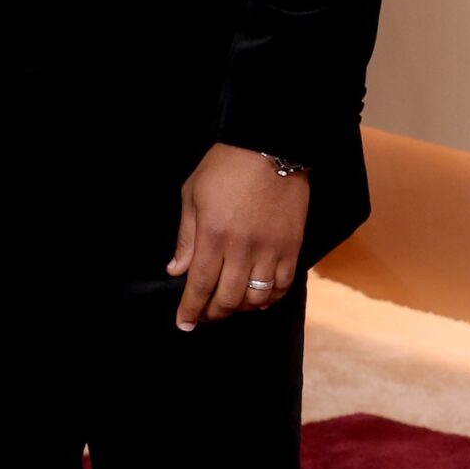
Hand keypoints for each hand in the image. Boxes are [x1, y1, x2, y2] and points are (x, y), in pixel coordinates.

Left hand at [168, 143, 308, 331]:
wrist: (271, 145)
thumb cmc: (226, 166)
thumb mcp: (193, 196)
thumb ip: (186, 238)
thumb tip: (177, 271)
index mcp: (213, 236)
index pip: (200, 286)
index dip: (191, 309)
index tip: (184, 323)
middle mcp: (242, 249)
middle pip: (228, 299)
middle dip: (213, 313)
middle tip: (205, 315)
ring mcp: (270, 249)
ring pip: (256, 297)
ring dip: (241, 308)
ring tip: (231, 304)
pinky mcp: (292, 246)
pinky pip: (283, 285)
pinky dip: (270, 297)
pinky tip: (259, 297)